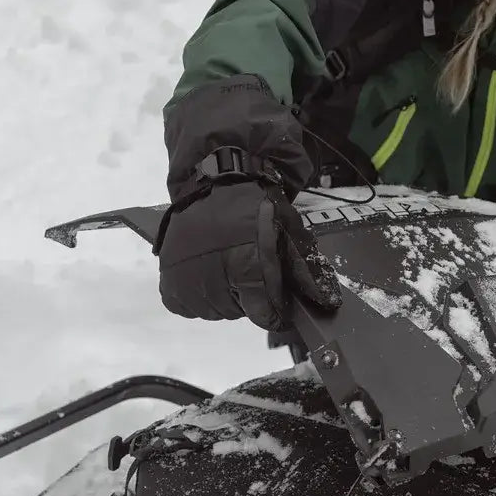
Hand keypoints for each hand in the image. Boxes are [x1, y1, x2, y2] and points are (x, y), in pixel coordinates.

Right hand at [157, 180, 341, 329]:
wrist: (215, 181)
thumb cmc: (255, 206)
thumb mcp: (288, 231)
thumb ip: (305, 269)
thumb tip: (327, 303)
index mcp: (246, 262)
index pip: (263, 314)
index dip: (274, 311)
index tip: (277, 302)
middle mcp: (213, 274)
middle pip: (238, 312)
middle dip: (248, 296)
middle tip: (246, 266)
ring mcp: (186, 278)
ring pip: (214, 310)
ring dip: (223, 296)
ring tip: (224, 265)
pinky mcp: (168, 279)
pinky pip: (186, 306)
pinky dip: (197, 294)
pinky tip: (205, 271)